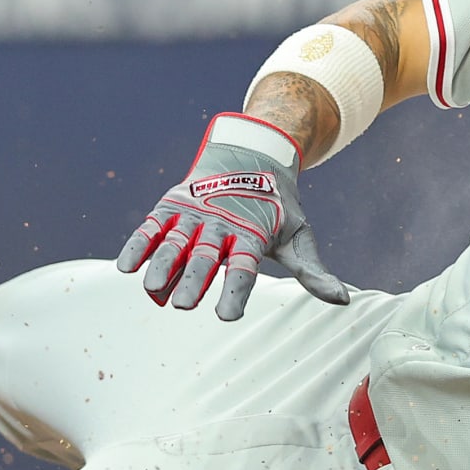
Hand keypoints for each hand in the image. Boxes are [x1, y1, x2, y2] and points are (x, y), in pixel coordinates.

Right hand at [115, 113, 346, 320]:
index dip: (235, 290)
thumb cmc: (275, 207)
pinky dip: (138, 244)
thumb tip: (342, 299)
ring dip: (163, 266)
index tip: (227, 315)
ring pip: (176, 242)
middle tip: (182, 305)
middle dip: (194, 281)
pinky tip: (127, 266)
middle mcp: (221, 224)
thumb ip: (312, 270)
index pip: (244, 268)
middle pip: (206, 257)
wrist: (251, 154)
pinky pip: (152, 227)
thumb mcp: (297, 235)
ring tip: (152, 289)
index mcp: (252, 235)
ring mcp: (194, 214)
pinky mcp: (173, 206)